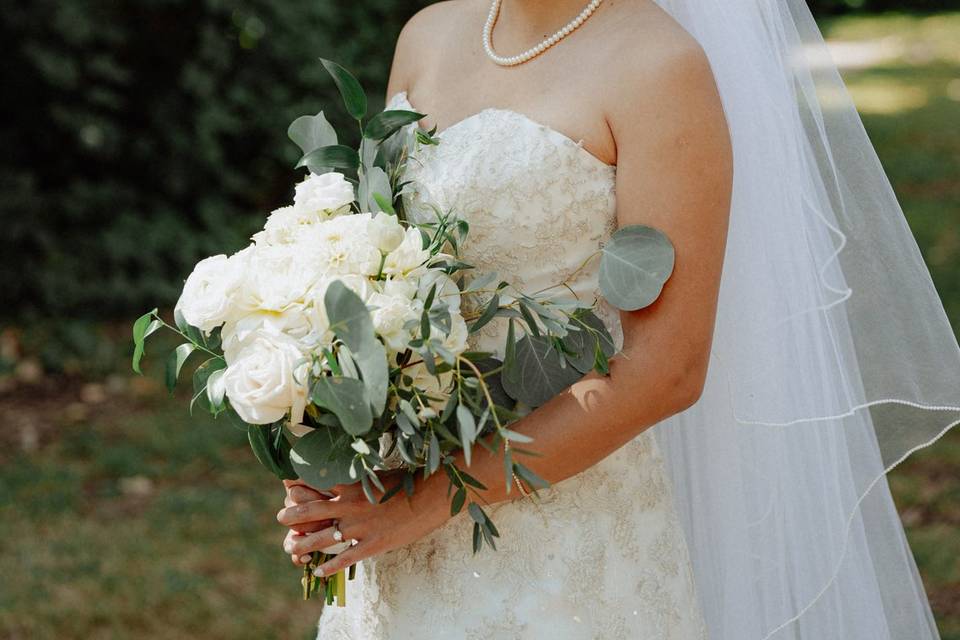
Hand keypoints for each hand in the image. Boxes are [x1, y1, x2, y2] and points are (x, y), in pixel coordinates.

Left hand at [277, 471, 450, 577]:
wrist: (430, 497)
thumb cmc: (407, 482)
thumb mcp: (378, 475)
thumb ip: (359, 479)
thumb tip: (346, 477)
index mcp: (351, 485)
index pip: (315, 483)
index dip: (298, 485)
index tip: (287, 486)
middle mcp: (349, 506)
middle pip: (310, 511)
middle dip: (291, 515)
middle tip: (281, 517)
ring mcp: (359, 527)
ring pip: (321, 538)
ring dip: (302, 544)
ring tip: (291, 547)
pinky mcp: (372, 544)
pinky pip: (344, 558)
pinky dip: (329, 567)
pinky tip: (319, 571)